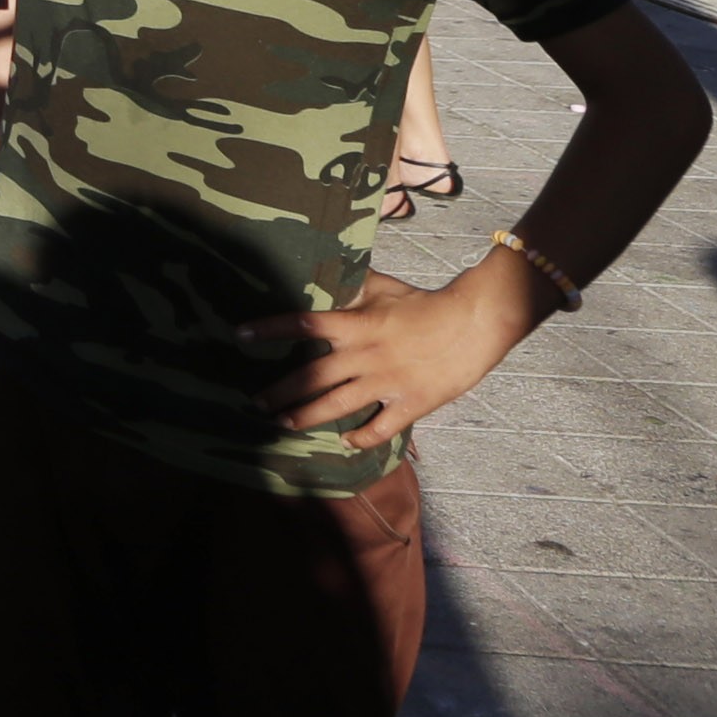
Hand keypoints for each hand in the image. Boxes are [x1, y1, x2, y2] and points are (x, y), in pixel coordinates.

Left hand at [241, 263, 532, 438]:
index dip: (269, 329)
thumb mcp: (381, 287)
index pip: (303, 324)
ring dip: (306, 416)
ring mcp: (388, 382)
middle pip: (312, 376)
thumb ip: (348, 287)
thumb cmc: (424, 302)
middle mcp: (366, 356)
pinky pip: (380, 427)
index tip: (241, 335)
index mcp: (356, 325)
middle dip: (280, 391)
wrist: (475, 322)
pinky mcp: (412, 403)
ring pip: (337, 406)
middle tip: (256, 401)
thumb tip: (319, 274)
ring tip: (283, 423)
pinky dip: (360, 437)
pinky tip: (343, 441)